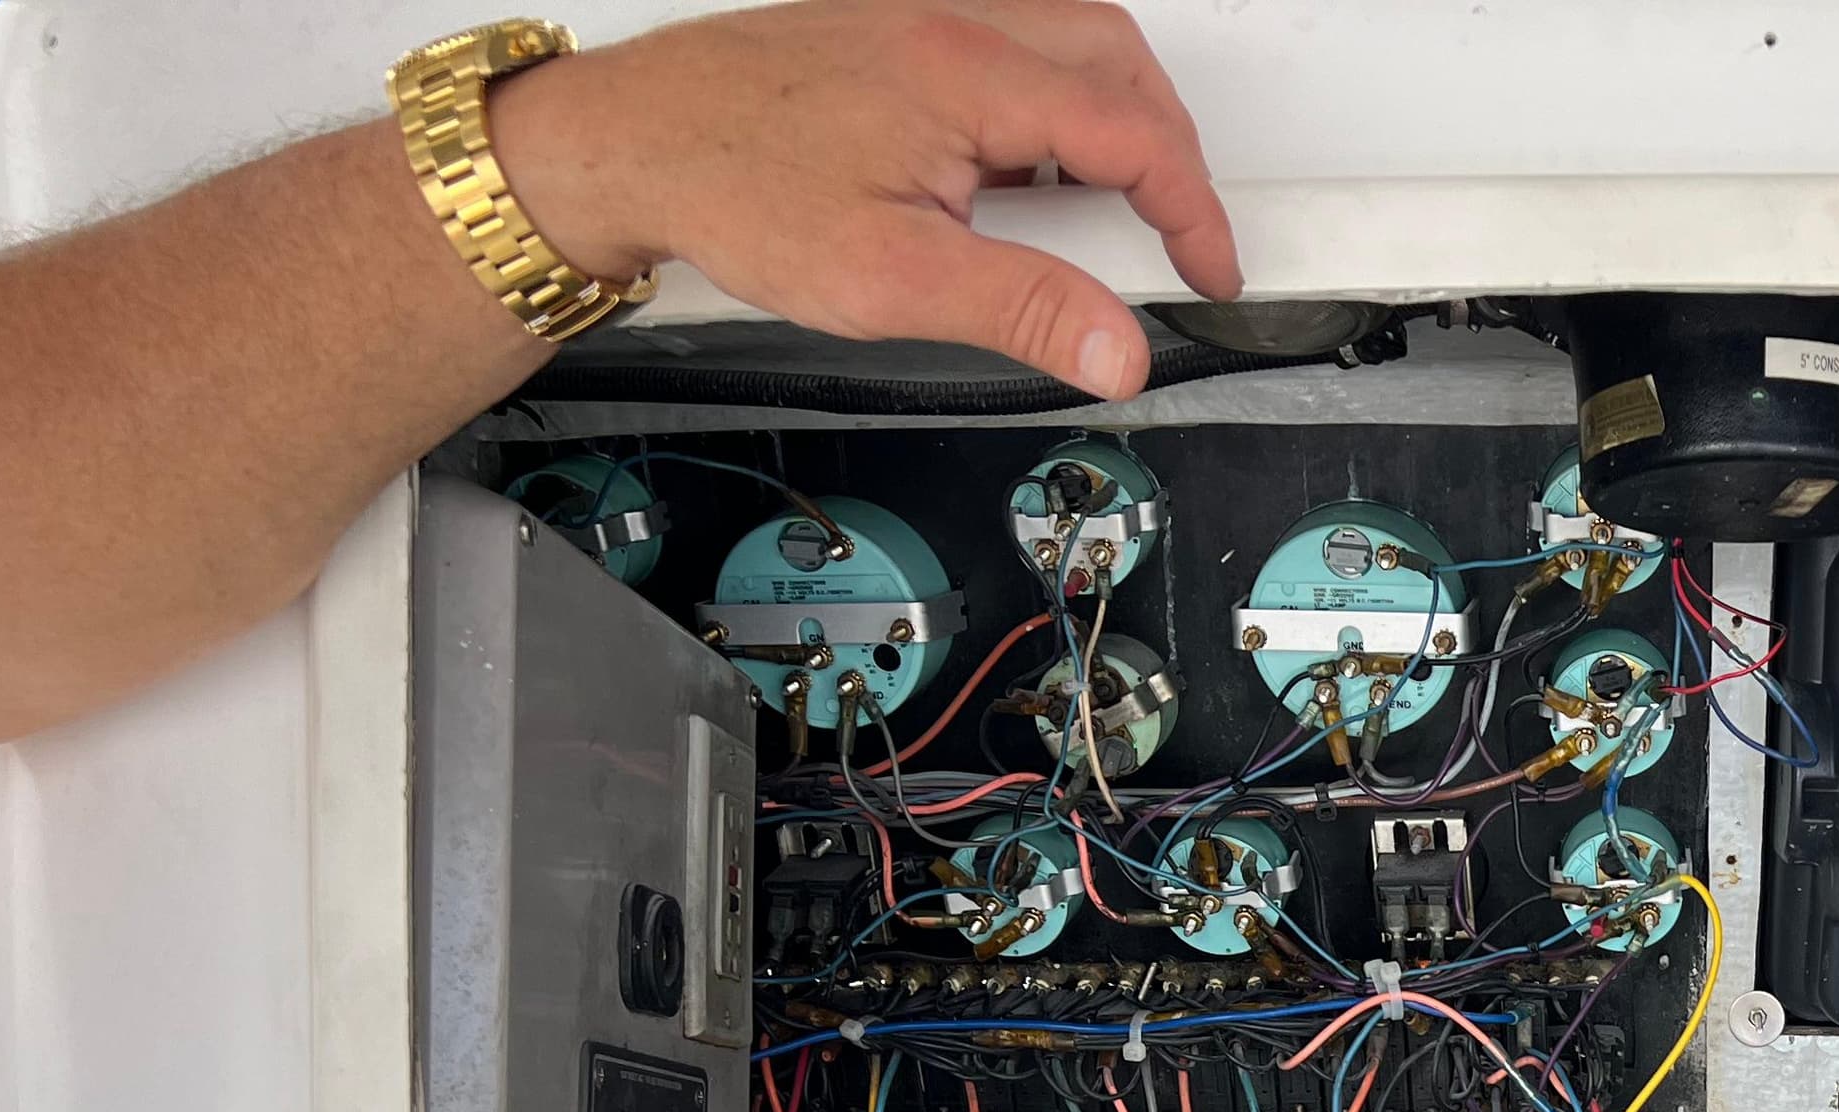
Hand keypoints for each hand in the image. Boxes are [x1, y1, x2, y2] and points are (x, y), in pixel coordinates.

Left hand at [486, 0, 1240, 398]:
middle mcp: (953, 24)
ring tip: (1103, 213)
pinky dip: (1051, 105)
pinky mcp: (895, 30)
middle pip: (1119, 61)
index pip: (1133, 132)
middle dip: (1169, 151)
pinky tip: (1023, 176)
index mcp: (968, 76)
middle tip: (1173, 238)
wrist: (630, 142)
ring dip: (1115, 119)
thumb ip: (1023, 311)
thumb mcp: (892, 281)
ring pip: (1071, 41)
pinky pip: (1012, 46)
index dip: (1192, 211)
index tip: (1208, 273)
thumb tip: (1119, 351)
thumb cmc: (734, 188)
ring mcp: (923, 18)